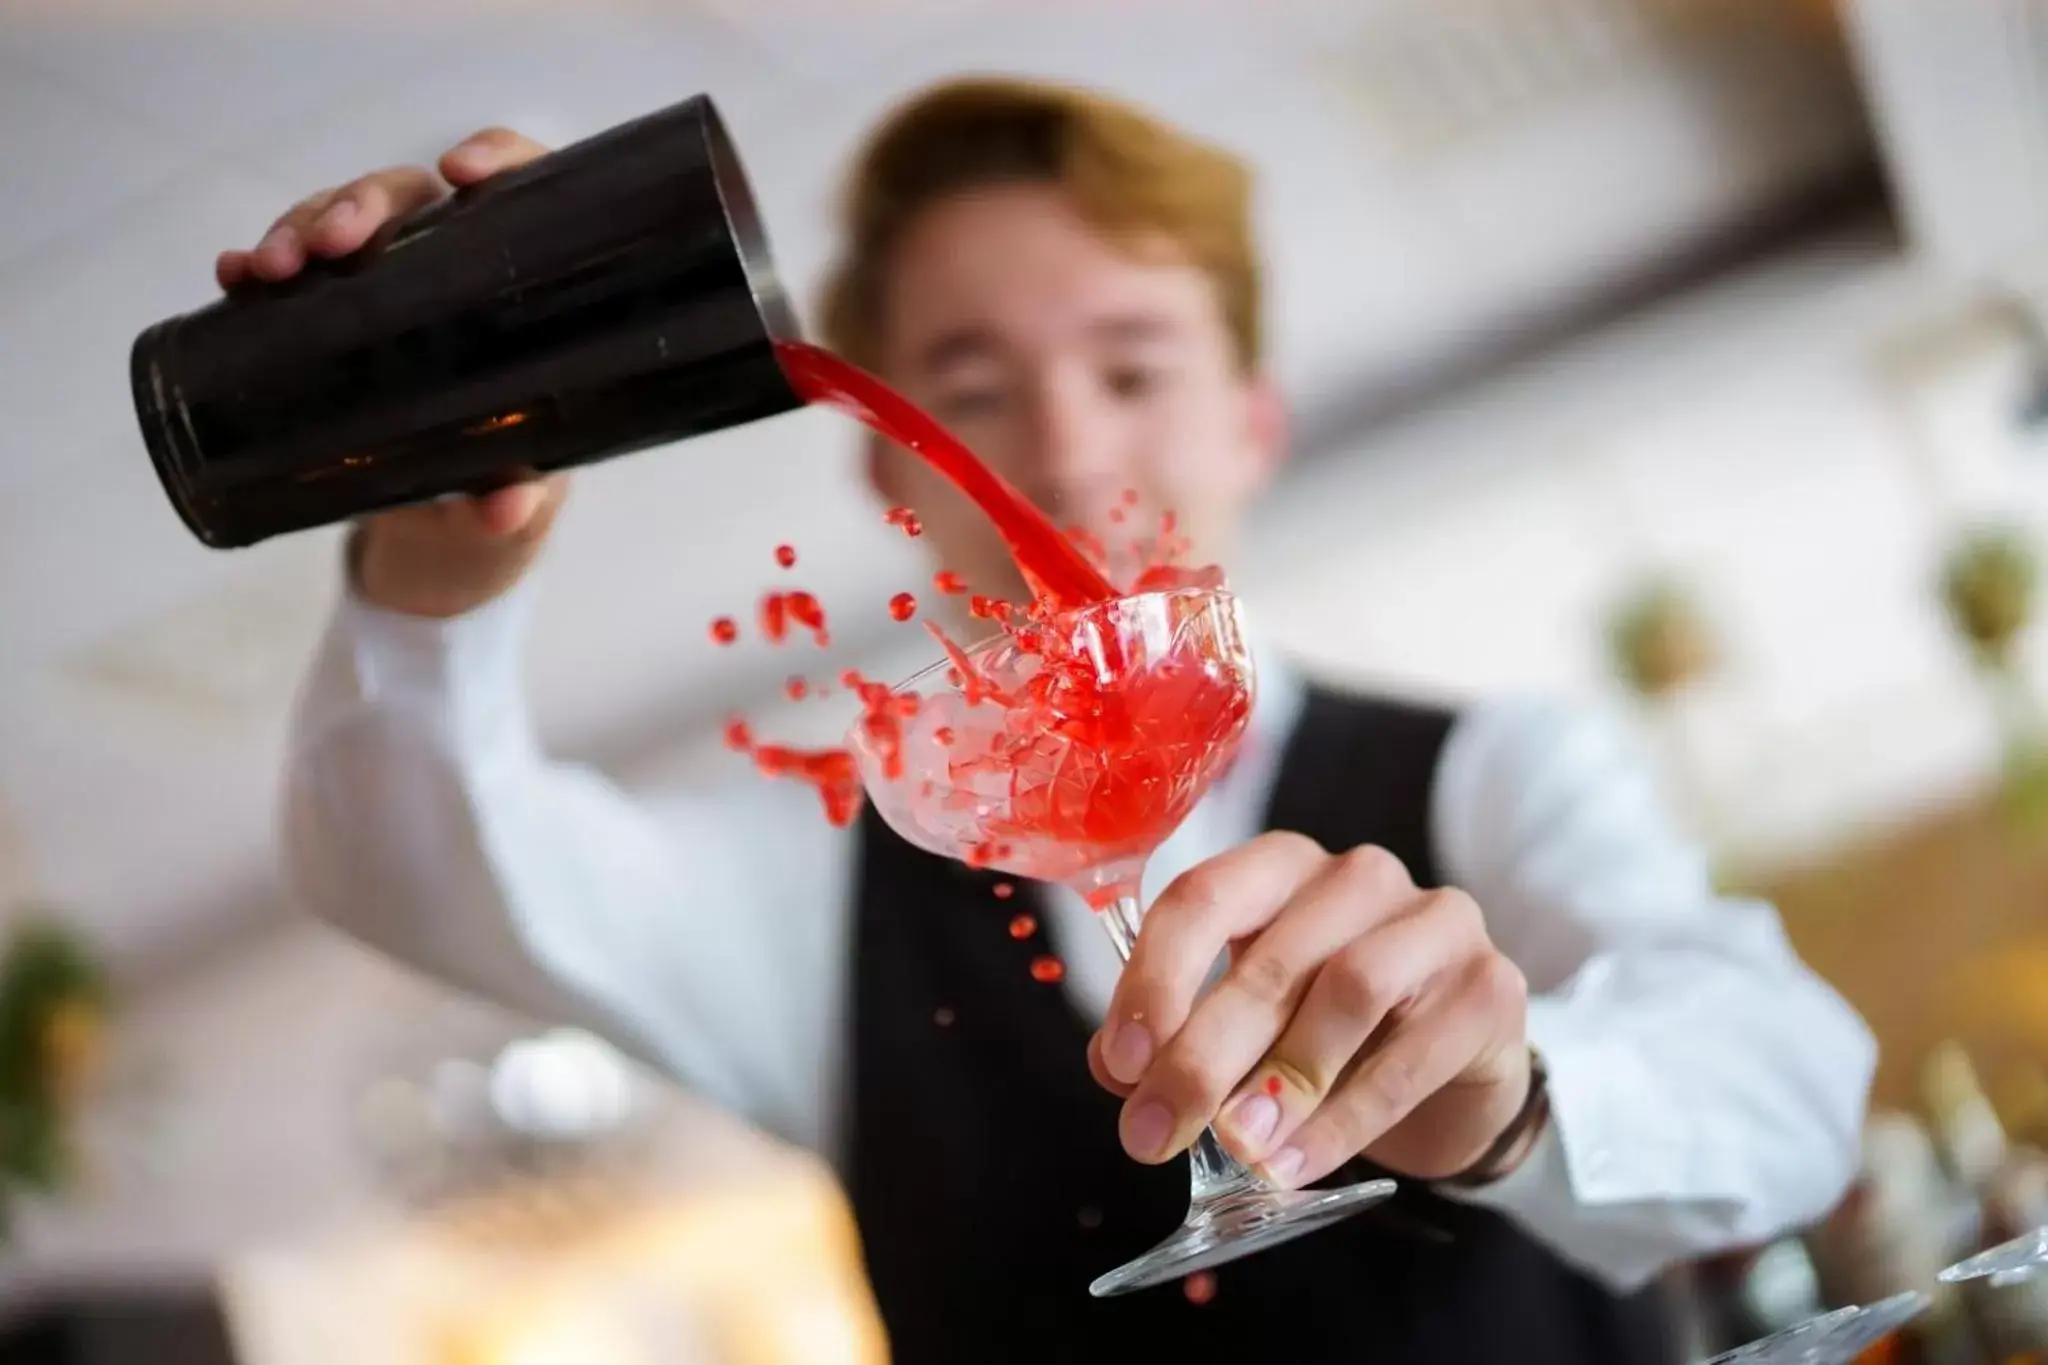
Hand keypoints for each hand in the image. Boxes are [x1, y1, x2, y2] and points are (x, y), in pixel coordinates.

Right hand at [217, 127, 568, 619]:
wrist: (451, 519)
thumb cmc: (509, 480)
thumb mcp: (517, 492)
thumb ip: (518, 498)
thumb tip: (505, 510)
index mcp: (518, 281)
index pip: (518, 191)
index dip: (494, 158)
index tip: (462, 171)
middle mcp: (452, 263)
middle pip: (409, 197)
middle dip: (360, 205)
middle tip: (332, 243)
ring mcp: (383, 282)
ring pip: (338, 223)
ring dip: (297, 229)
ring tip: (269, 268)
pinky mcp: (329, 313)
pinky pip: (290, 272)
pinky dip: (256, 266)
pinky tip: (232, 275)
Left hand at [1087, 833, 1533, 1187]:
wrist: (1450, 1079)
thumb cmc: (1329, 1038)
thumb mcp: (1243, 1032)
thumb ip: (1177, 1036)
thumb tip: (1118, 1067)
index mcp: (1279, 868)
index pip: (1203, 898)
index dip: (1154, 980)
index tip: (1123, 1062)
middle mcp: (1357, 876)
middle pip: (1269, 959)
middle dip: (1202, 1055)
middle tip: (1155, 1132)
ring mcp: (1434, 922)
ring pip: (1347, 990)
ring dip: (1282, 1081)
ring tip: (1238, 1147)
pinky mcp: (1489, 985)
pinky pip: (1411, 1054)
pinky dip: (1344, 1119)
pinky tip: (1296, 1164)